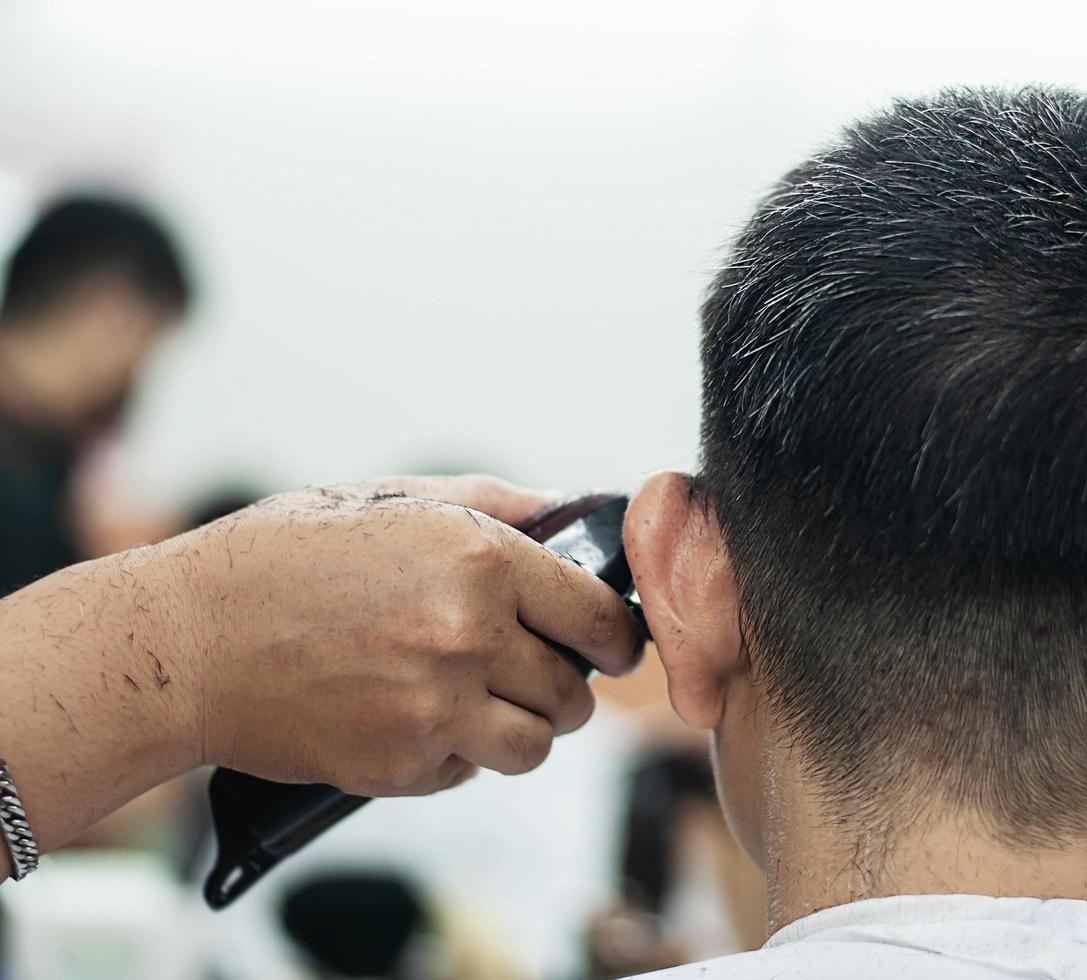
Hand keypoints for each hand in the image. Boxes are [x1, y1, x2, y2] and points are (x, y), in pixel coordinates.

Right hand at [157, 475, 642, 795]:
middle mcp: (468, 635)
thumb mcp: (392, 500)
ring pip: (534, 745)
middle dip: (560, 686)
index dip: (615, 636)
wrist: (186, 640)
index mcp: (480, 559)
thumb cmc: (283, 560)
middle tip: (528, 673)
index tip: (612, 645)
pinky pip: (468, 773)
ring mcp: (435, 707)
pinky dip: (454, 755)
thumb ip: (494, 503)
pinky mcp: (400, 764)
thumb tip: (570, 508)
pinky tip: (411, 719)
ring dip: (517, 729)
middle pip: (574, 692)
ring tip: (478, 703)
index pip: (600, 617)